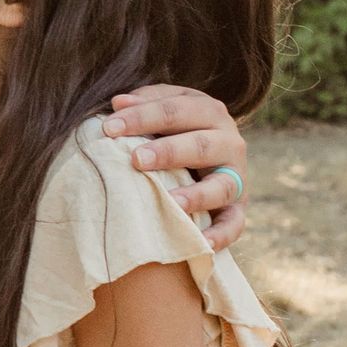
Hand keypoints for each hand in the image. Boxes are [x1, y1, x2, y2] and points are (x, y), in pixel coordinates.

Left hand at [102, 85, 248, 250]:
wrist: (215, 159)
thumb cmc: (178, 130)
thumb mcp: (167, 110)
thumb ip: (146, 103)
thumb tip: (118, 102)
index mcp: (210, 112)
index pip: (176, 110)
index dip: (142, 117)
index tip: (108, 127)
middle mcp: (229, 143)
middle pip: (201, 145)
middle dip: (168, 151)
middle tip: (136, 159)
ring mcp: (236, 177)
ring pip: (222, 186)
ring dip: (198, 195)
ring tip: (171, 202)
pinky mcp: (237, 209)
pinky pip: (234, 224)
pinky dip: (221, 235)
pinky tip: (202, 243)